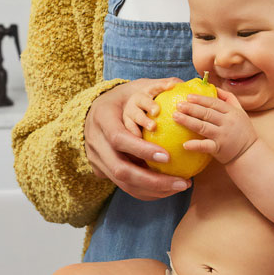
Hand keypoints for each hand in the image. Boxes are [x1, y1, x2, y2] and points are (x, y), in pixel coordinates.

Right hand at [84, 78, 191, 200]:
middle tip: (182, 182)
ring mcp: (97, 160)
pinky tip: (168, 189)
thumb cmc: (120, 99)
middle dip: (153, 180)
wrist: (91, 113)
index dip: (141, 150)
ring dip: (153, 189)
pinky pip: (125, 187)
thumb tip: (182, 83)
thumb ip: (154, 88)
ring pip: (123, 183)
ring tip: (180, 186)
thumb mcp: (132, 89)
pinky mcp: (102, 171)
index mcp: (102, 120)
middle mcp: (96, 144)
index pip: (119, 138)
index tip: (168, 156)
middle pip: (120, 169)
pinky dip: (147, 191)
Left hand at [173, 90, 256, 164]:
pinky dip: (195, 145)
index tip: (188, 96)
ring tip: (175, 117)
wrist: (249, 153)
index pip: (214, 103)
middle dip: (191, 108)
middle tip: (178, 105)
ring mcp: (223, 136)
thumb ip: (229, 98)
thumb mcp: (240, 112)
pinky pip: (205, 146)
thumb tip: (214, 87)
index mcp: (232, 112)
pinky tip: (185, 144)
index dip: (201, 99)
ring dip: (188, 121)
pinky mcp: (219, 149)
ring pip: (203, 127)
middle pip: (207, 113)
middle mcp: (228, 122)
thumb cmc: (242, 131)